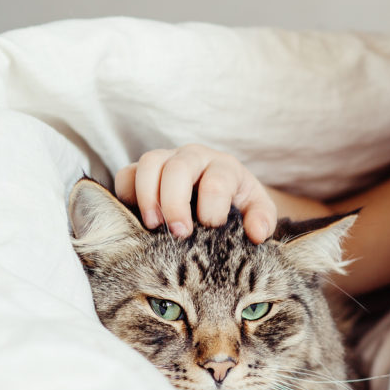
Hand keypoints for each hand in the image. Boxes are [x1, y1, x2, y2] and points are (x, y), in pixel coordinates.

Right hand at [115, 144, 276, 242]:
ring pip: (149, 163)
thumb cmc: (239, 204)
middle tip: (180, 232)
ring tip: (154, 225)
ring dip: (148, 196)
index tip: (211, 228)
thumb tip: (256, 233)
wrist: (222, 194)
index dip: (212, 206)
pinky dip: (127, 194)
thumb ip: (262, 220)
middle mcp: (195, 157)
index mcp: (225, 167)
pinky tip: (137, 218)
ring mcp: (167, 159)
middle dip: (176, 202)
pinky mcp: (144, 170)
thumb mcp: (257, 211)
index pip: (217, 181)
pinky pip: (127, 173)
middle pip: (178, 168)